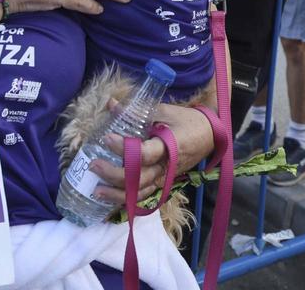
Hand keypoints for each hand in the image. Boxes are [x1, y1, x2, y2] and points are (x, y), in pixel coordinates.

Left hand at [88, 101, 214, 203]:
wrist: (210, 135)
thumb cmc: (187, 121)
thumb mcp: (164, 111)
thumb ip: (137, 111)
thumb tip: (111, 104)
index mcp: (168, 147)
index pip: (143, 154)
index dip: (123, 148)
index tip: (107, 138)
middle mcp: (166, 167)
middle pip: (138, 179)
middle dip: (114, 175)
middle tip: (94, 165)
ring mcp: (165, 178)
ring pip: (140, 193)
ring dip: (118, 194)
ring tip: (96, 191)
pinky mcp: (164, 183)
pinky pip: (144, 195)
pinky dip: (128, 200)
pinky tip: (111, 198)